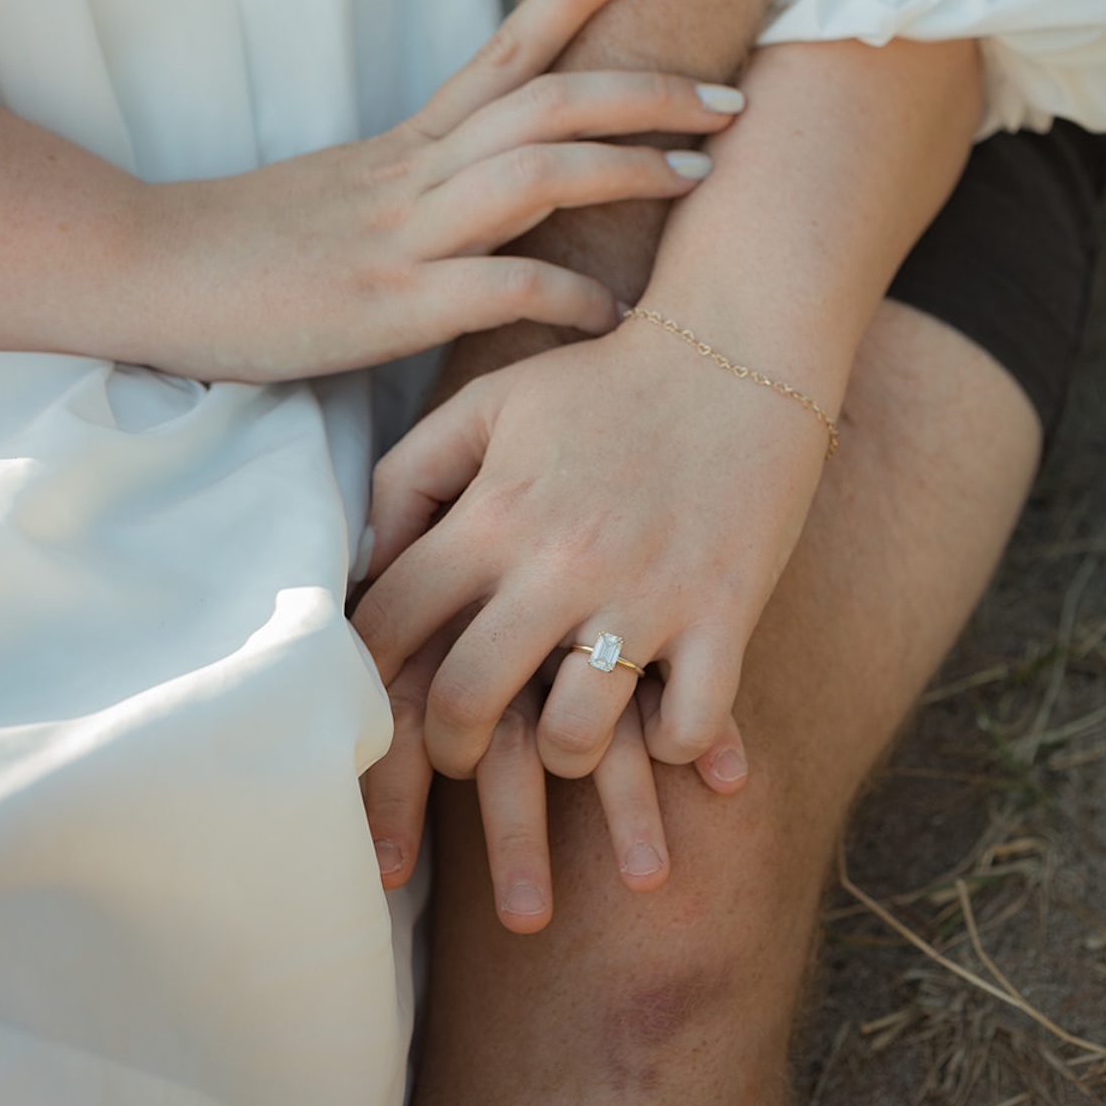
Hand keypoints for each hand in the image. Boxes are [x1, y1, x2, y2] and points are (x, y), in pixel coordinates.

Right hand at [141, 0, 744, 381]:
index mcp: (407, 141)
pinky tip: (616, 315)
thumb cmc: (245, 243)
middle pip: (549, 99)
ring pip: (537, 172)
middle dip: (649, 87)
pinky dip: (567, 294)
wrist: (146, 271)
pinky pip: (500, 288)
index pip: (507, 45)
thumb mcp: (343, 192)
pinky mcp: (390, 304)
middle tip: (732, 92)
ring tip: (703, 175)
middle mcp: (415, 169)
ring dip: (628, 167)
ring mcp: (405, 232)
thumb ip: (417, 184)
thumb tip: (486, 188)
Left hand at [352, 321, 828, 785]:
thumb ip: (411, 474)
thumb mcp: (489, 403)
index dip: (366, 674)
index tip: (376, 698)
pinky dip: (674, 745)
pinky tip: (662, 719)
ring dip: (562, 753)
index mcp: (495, 514)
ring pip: (575, 736)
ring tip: (565, 735)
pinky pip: (688, 728)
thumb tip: (368, 562)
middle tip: (464, 744)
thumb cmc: (603, 382)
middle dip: (450, 745)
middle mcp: (560, 563)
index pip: (393, 622)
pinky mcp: (725, 615)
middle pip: (468, 701)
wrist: (738, 352)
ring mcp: (646, 596)